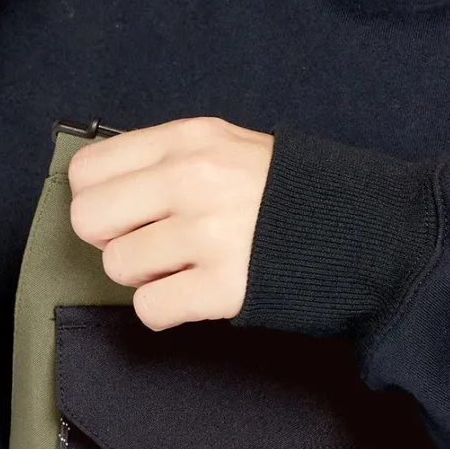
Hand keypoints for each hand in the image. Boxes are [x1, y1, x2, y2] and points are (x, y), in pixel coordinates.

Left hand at [67, 117, 274, 330]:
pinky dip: (164, 308)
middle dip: (109, 237)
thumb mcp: (223, 145)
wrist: (360, 230)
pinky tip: (193, 290)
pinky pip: (150, 309)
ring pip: (117, 266)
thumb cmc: (283, 189)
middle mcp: (191, 179)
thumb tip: (101, 190)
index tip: (119, 209)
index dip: (95, 196)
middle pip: (89, 219)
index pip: (89, 169)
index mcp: (187, 139)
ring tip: (182, 263)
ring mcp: (206, 233)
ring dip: (144, 274)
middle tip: (146, 240)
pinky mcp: (223, 287)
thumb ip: (163, 159)